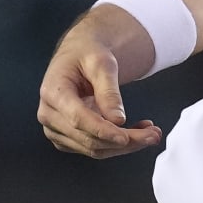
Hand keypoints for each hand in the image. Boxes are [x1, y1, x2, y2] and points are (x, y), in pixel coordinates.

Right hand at [37, 8, 162, 158]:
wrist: (78, 55)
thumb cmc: (88, 53)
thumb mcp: (102, 63)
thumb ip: (109, 91)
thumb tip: (118, 121)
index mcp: (53, 92)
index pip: (78, 118)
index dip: (103, 131)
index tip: (127, 137)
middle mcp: (49, 114)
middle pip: (88, 138)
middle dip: (124, 141)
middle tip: (153, 135)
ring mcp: (55, 129)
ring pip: (93, 148)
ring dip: (124, 146)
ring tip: (150, 133)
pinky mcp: (66, 137)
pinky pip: (93, 148)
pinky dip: (116, 144)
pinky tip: (135, 132)